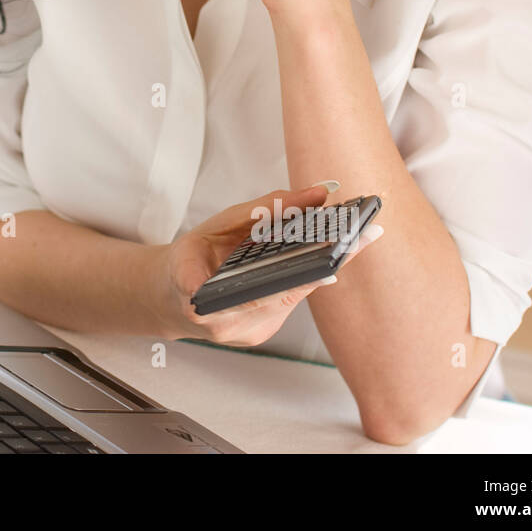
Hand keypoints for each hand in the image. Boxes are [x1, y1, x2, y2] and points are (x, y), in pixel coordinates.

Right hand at [149, 183, 383, 345]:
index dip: (307, 267)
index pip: (270, 286)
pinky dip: (304, 278)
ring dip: (321, 268)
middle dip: (326, 260)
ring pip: (294, 298)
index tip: (339, 247)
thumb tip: (313, 194)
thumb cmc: (189, 258)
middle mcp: (231, 328)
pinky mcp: (261, 335)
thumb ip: (262, 210)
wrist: (168, 295)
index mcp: (210, 302)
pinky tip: (324, 256)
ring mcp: (249, 335)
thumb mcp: (213, 226)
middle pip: (291, 292)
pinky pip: (289, 302)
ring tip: (353, 237)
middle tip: (362, 233)